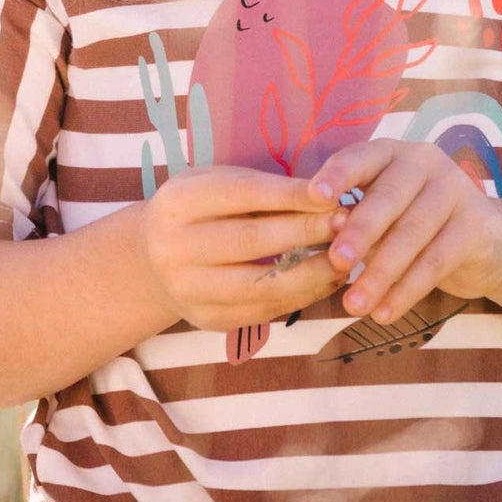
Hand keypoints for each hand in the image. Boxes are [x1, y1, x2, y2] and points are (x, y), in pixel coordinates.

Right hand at [139, 166, 347, 332]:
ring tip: (346, 257)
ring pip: (260, 285)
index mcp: (180, 202)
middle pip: (251, 240)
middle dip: (306, 231)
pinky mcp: (206, 319)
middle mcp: (175, 247)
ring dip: (312, 272)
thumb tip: (327, 196)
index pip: (244, 194)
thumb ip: (265, 189)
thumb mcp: (221, 182)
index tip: (334, 194)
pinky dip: (301, 296)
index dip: (292, 196)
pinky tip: (327, 280)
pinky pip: (262, 311)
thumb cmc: (204, 207)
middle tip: (348, 224)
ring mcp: (187, 289)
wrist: (154, 256)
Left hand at [310, 140, 501, 324]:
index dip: (338, 175)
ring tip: (354, 305)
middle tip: (336, 261)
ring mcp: (455, 190)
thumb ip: (355, 220)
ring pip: (412, 232)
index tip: (315, 196)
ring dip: (380, 273)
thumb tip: (327, 239)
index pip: (362, 157)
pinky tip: (384, 313)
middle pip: (389, 196)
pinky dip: (407, 290)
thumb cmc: (412, 222)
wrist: (483, 240)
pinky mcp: (476, 225)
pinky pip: (436, 260)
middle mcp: (425, 162)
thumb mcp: (381, 214)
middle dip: (361, 230)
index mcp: (392, 153)